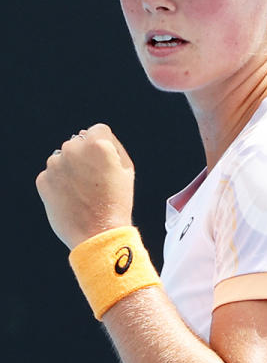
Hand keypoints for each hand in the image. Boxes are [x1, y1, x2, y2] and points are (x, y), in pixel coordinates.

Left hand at [36, 123, 135, 249]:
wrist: (98, 232)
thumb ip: (113, 145)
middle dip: (85, 156)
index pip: (98, 130)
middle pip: (78, 143)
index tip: (105, 163)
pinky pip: (52, 174)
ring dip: (71, 168)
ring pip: (63, 158)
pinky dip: (60, 182)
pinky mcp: (43, 180)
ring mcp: (55, 165)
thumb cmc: (117, 202)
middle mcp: (73, 150)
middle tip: (95, 179)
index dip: (104, 146)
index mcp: (97, 144)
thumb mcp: (127, 170)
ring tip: (84, 189)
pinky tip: (72, 196)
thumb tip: (95, 135)